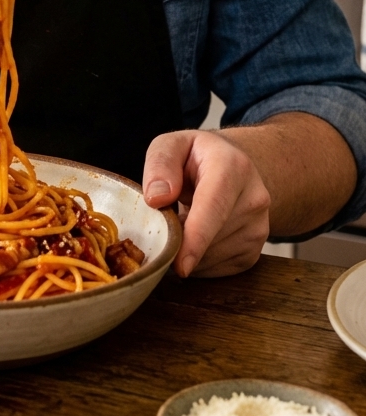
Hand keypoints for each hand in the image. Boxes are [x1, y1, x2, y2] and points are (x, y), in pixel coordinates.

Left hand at [142, 130, 270, 277]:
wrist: (232, 167)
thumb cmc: (196, 156)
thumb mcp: (171, 145)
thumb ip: (160, 164)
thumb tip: (156, 198)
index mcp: (232, 167)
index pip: (214, 208)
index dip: (197, 239)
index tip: (181, 266)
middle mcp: (254, 199)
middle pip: (210, 239)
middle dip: (179, 241)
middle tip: (165, 219)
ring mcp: (259, 228)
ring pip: (213, 258)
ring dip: (187, 252)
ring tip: (182, 222)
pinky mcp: (254, 251)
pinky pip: (218, 270)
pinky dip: (198, 262)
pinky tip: (194, 239)